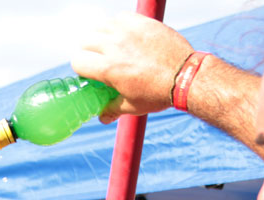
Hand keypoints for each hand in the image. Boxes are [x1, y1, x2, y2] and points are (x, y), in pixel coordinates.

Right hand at [71, 13, 194, 119]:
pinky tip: (126, 35)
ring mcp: (128, 31)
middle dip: (89, 51)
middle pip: (85, 40)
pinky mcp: (142, 22)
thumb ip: (113, 109)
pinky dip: (119, 25)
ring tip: (111, 45)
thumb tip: (102, 117)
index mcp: (108, 68)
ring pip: (101, 26)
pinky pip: (120, 17)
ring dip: (102, 36)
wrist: (185, 76)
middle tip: (99, 58)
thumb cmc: (159, 93)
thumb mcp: (133, 106)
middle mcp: (114, 46)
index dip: (82, 68)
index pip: (78, 61)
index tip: (90, 72)